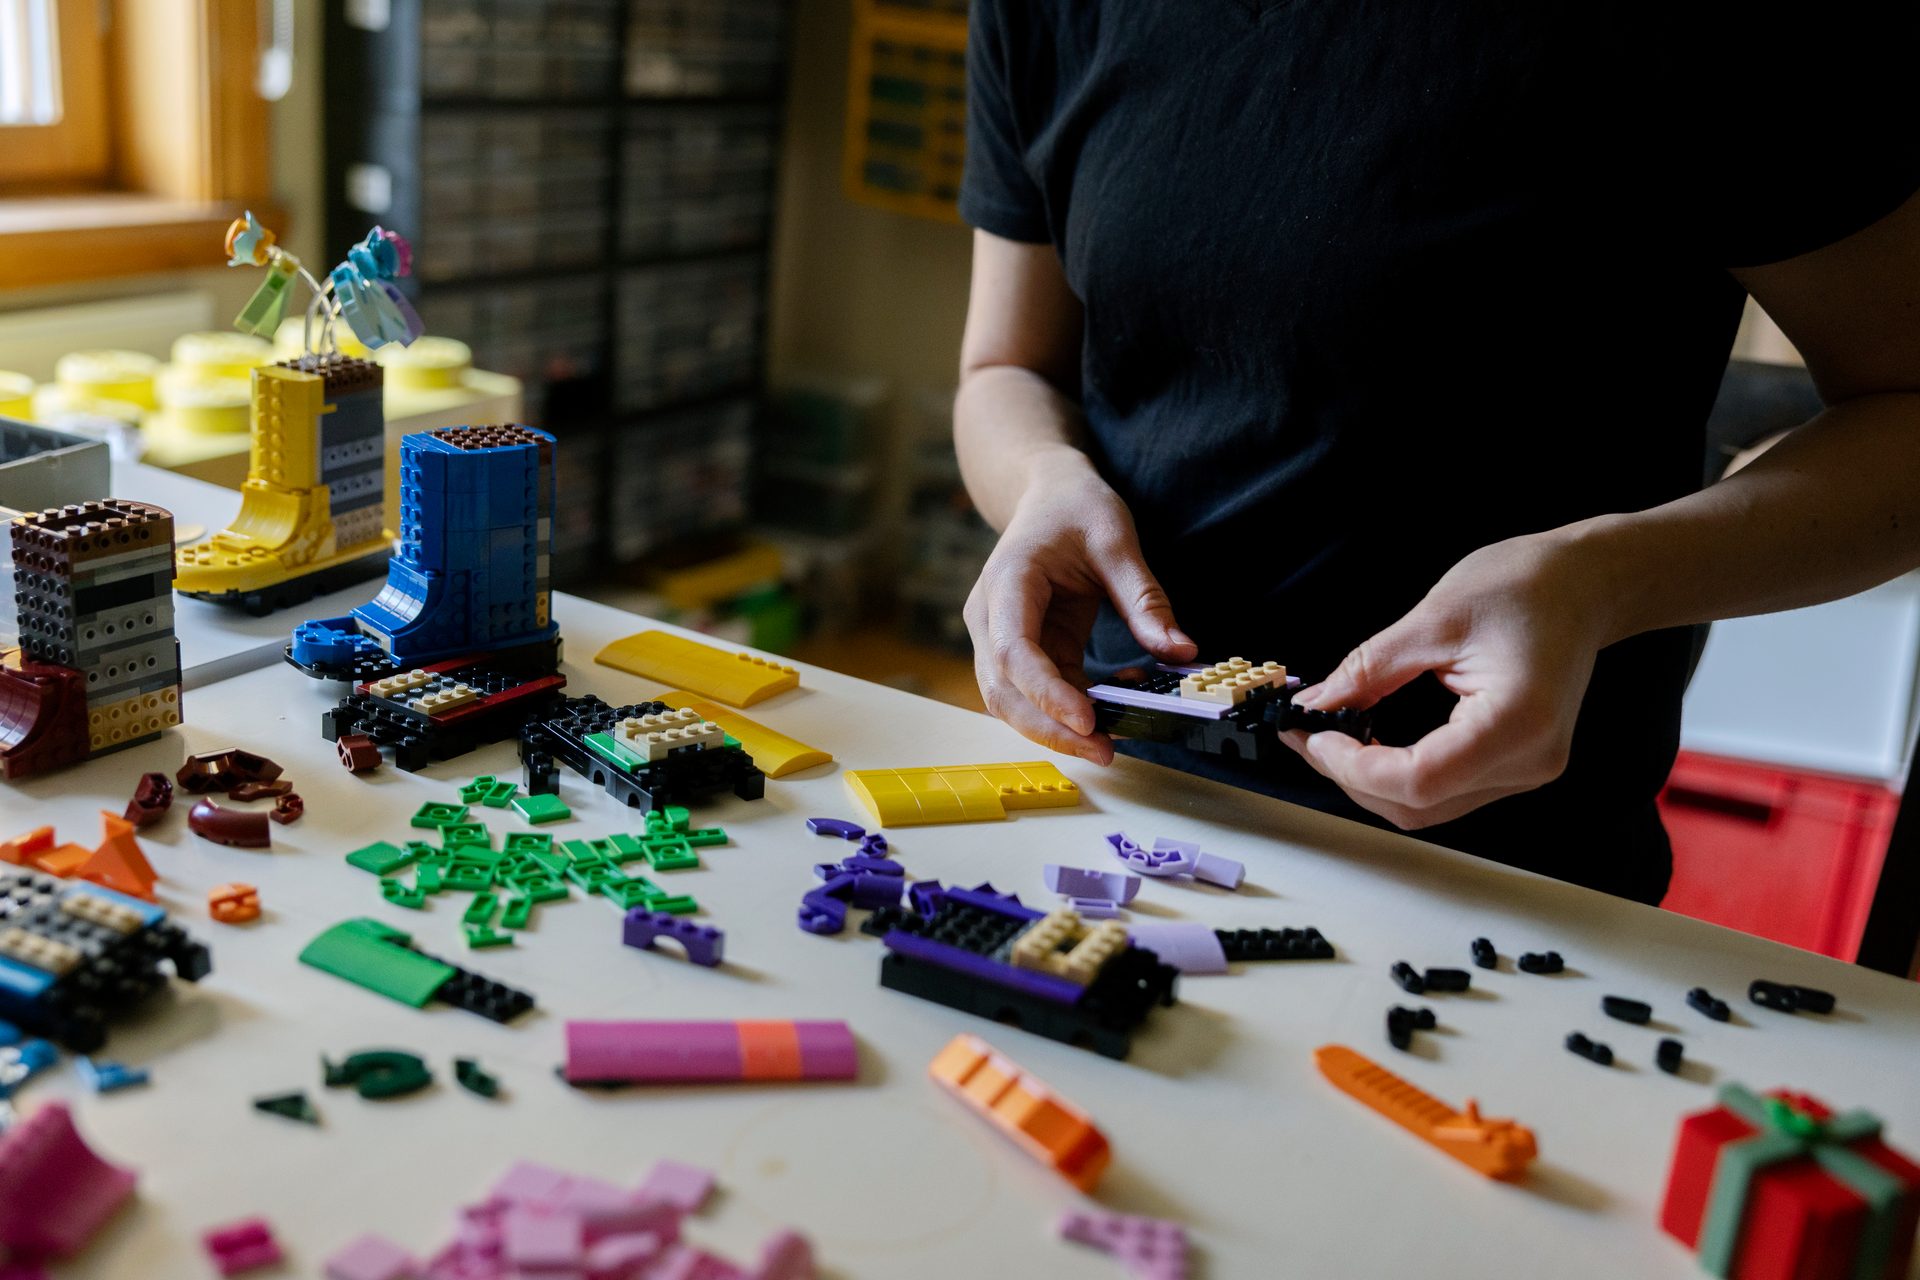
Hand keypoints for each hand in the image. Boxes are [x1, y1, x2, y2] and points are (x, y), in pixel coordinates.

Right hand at [965, 455, 1195, 761]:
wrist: (1048, 494)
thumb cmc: (1077, 508)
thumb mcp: (1117, 540)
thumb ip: (1145, 598)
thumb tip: (1180, 652)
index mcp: (1008, 580)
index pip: (1013, 650)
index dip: (1046, 692)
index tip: (1086, 720)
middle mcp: (990, 616)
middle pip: (1003, 689)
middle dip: (1049, 728)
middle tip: (1104, 751)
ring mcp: (999, 637)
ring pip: (1012, 701)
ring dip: (1055, 729)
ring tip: (1109, 744)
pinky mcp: (1023, 651)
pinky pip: (1038, 692)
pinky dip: (1069, 709)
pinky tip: (1113, 706)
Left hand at [1280, 530, 1611, 828]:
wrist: (1587, 585)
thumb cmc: (1529, 585)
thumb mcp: (1436, 617)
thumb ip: (1370, 669)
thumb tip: (1317, 705)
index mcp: (1517, 722)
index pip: (1419, 779)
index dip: (1354, 766)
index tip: (1311, 735)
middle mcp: (1529, 761)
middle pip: (1419, 805)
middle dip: (1352, 776)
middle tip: (1306, 735)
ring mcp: (1527, 770)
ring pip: (1428, 808)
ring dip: (1371, 781)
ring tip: (1331, 737)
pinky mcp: (1517, 765)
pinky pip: (1446, 790)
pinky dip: (1399, 775)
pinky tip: (1371, 743)